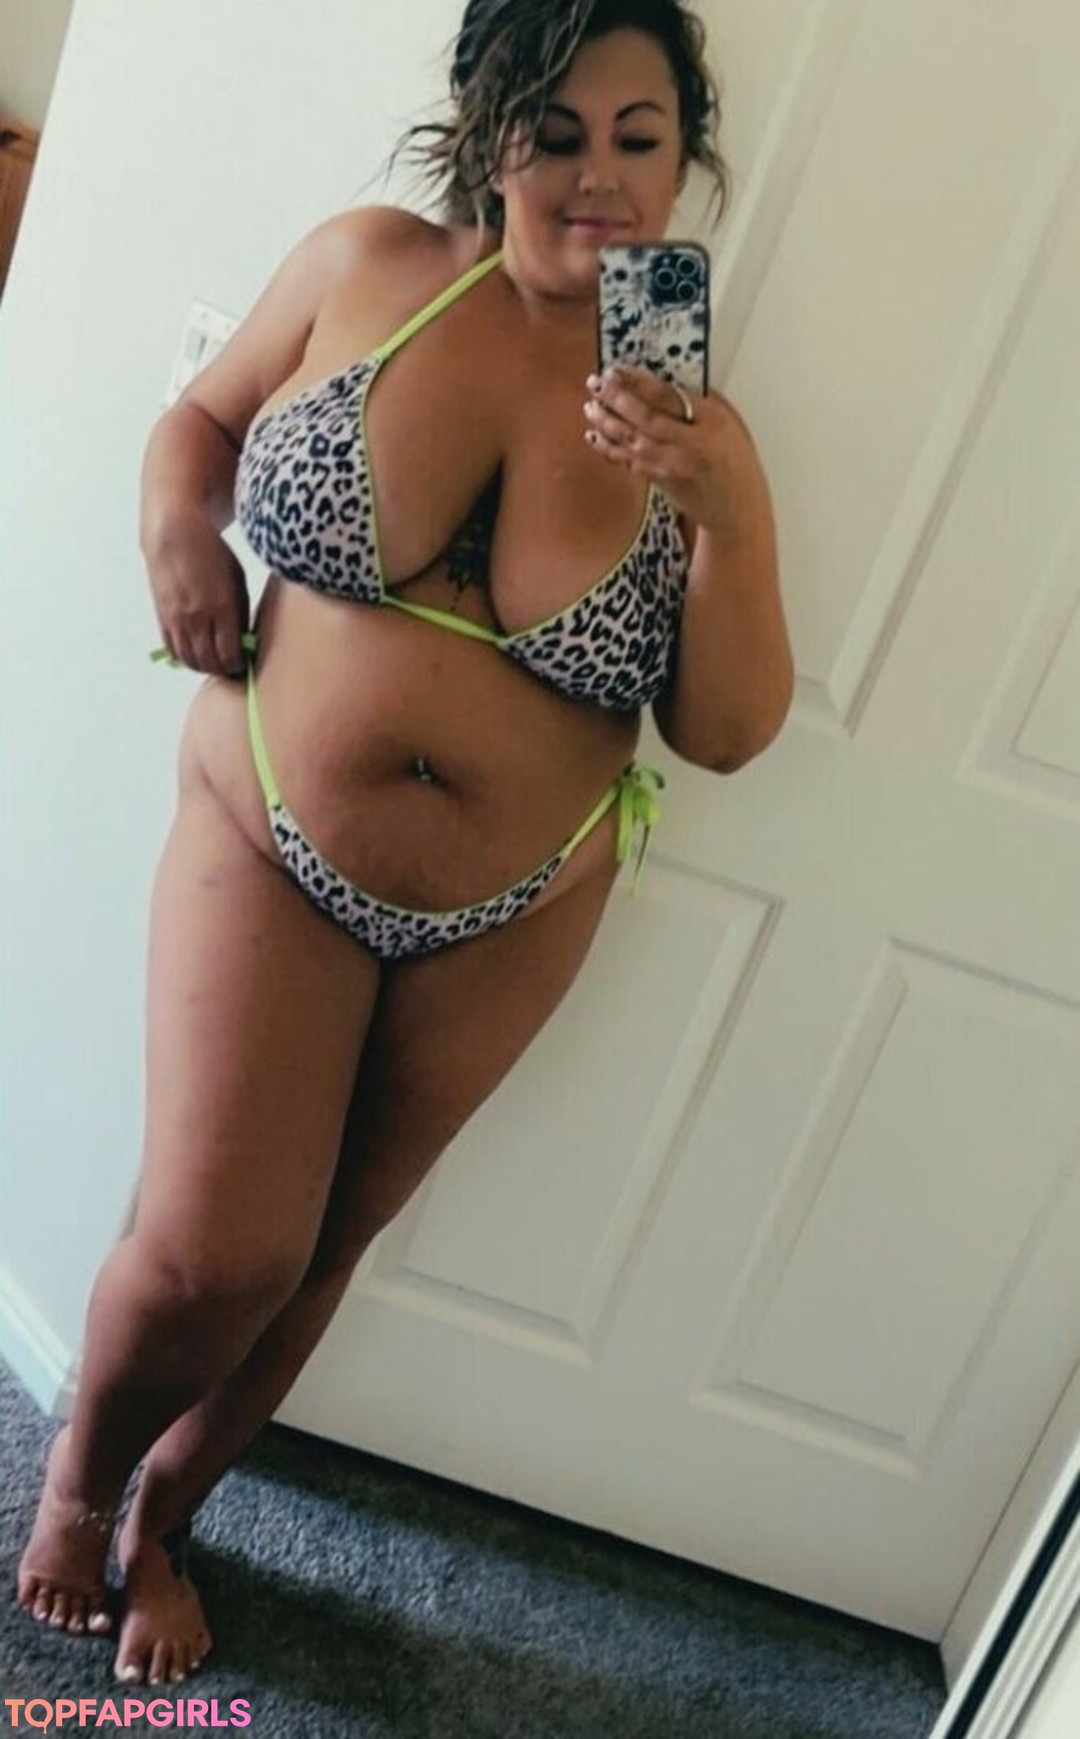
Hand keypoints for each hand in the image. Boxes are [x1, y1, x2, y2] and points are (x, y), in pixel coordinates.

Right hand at [145, 508, 249, 676]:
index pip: (229, 654)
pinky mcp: (162, 616)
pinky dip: (184, 657)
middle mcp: (196, 616)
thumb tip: (243, 641)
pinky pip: (172, 649)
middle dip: (222, 669)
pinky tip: (195, 654)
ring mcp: (176, 618)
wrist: (174, 532)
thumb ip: (240, 613)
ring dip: (203, 666)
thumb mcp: (237, 580)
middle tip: (231, 667)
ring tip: (214, 661)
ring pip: (189, 660)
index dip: (238, 665)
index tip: (243, 663)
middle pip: (209, 662)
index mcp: (221, 606)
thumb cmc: (211, 552)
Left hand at [583, 364, 745, 537]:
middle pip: (645, 419)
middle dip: (615, 399)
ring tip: (591, 407)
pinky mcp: (661, 481)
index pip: (668, 397)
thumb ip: (697, 403)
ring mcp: (674, 466)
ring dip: (607, 423)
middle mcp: (691, 445)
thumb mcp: (728, 421)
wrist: (737, 508)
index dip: (637, 382)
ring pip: (633, 442)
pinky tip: (595, 436)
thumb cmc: (735, 461)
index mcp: (711, 422)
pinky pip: (630, 462)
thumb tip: (657, 383)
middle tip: (596, 384)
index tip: (616, 370)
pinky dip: (610, 448)